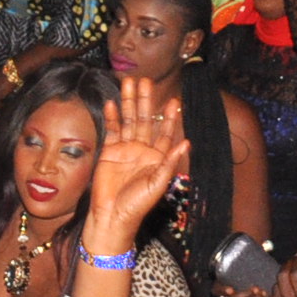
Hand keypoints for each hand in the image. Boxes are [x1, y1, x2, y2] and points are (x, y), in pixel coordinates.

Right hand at [88, 77, 190, 251]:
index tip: (172, 101)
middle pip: (144, 120)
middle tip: (145, 80)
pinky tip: (113, 103)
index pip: (164, 132)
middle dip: (145, 101)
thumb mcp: (158, 183)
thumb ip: (170, 161)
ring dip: (128, 102)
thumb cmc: (138, 204)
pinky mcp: (109, 152)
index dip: (168, 117)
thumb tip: (187, 142)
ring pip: (128, 120)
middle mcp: (142, 150)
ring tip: (128, 83)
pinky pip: (112, 130)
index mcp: (157, 158)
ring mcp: (125, 149)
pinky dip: (112, 116)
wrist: (112, 216)